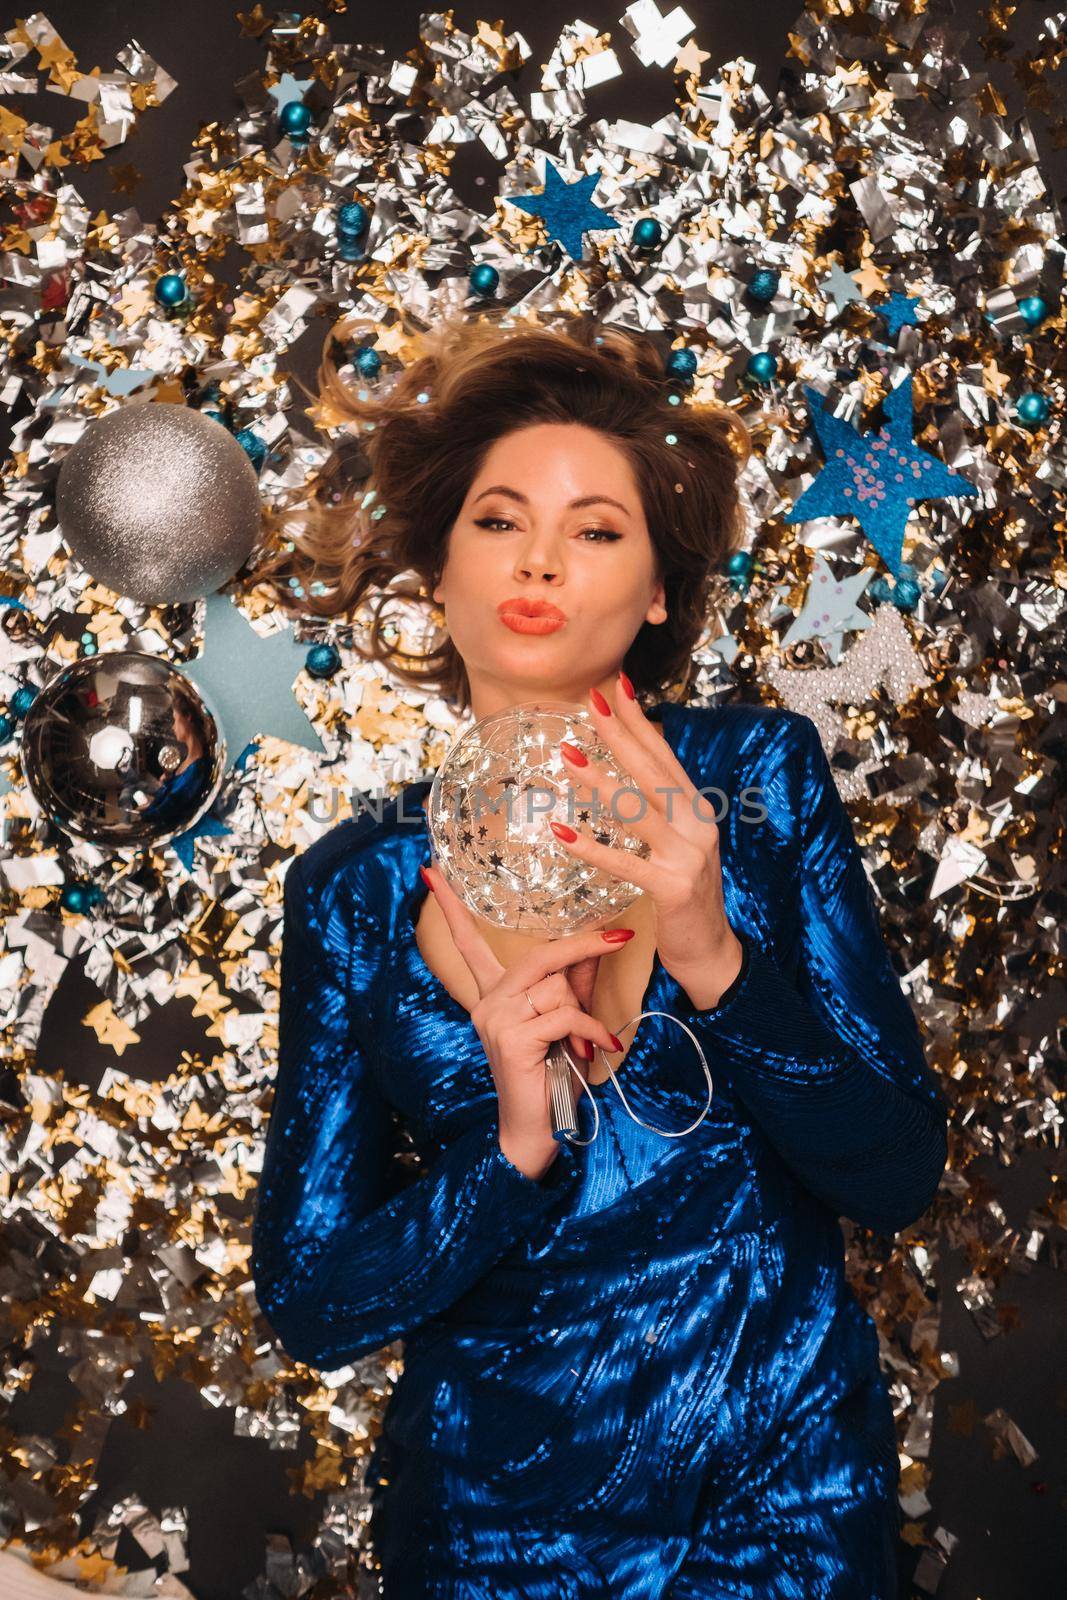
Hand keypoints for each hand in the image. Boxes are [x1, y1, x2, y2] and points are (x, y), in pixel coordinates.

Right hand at [419, 862, 630, 1175]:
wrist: (537, 1131)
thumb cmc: (551, 1076)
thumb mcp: (565, 1021)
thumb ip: (575, 983)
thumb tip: (596, 943)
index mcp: (493, 995)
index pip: (468, 943)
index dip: (451, 907)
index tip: (430, 871)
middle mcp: (487, 1002)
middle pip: (539, 956)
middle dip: (582, 947)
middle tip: (621, 938)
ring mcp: (495, 1019)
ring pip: (556, 988)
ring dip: (584, 1013)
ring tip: (589, 1041)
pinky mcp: (511, 1038)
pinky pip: (562, 1014)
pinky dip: (588, 1029)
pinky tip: (595, 1049)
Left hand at [550, 675, 743, 1003]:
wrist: (712, 950)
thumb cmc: (686, 895)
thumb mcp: (680, 844)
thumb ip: (662, 810)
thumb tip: (630, 771)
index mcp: (698, 810)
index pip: (664, 756)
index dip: (640, 721)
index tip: (617, 686)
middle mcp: (698, 825)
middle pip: (653, 771)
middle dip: (620, 733)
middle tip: (589, 701)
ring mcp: (688, 856)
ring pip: (639, 810)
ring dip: (600, 782)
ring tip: (567, 757)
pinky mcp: (672, 888)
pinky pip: (625, 863)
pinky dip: (592, 847)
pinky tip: (561, 833)